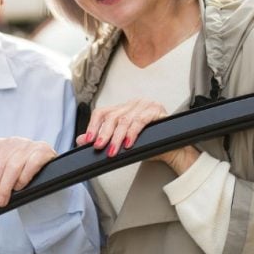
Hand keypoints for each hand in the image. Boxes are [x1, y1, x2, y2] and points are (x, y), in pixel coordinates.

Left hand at [0, 137, 56, 208]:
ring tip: (2, 201)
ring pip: (12, 167)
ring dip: (5, 188)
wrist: (45, 163)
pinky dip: (23, 179)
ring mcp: (27, 145)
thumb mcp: (1, 171)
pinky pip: (30, 165)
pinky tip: (19, 188)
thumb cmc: (19, 169)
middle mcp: (11, 142)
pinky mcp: (42, 150)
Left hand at [79, 99, 198, 173]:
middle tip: (98, 146)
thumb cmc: (149, 144)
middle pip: (112, 116)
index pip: (102, 112)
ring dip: (117, 137)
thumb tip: (81, 140)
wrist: (172, 150)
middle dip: (104, 134)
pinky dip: (132, 133)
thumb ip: (103, 139)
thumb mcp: (122, 142)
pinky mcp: (156, 110)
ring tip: (112, 150)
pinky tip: (128, 143)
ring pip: (125, 120)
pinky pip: (140, 121)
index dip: (93, 126)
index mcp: (123, 108)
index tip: (88, 140)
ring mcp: (145, 105)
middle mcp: (133, 104)